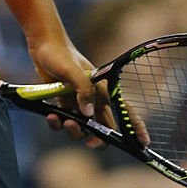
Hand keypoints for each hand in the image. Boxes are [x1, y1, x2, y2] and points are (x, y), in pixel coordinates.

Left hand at [28, 36, 149, 149]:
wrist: (43, 44)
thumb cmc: (60, 54)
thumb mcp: (73, 71)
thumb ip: (84, 90)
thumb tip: (88, 114)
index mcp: (102, 91)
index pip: (125, 111)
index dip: (136, 127)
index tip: (143, 143)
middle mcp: (93, 99)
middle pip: (103, 128)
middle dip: (98, 140)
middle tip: (90, 143)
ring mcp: (77, 102)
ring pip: (82, 129)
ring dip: (74, 131)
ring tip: (65, 122)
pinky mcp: (63, 103)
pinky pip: (63, 122)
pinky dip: (57, 124)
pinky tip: (52, 116)